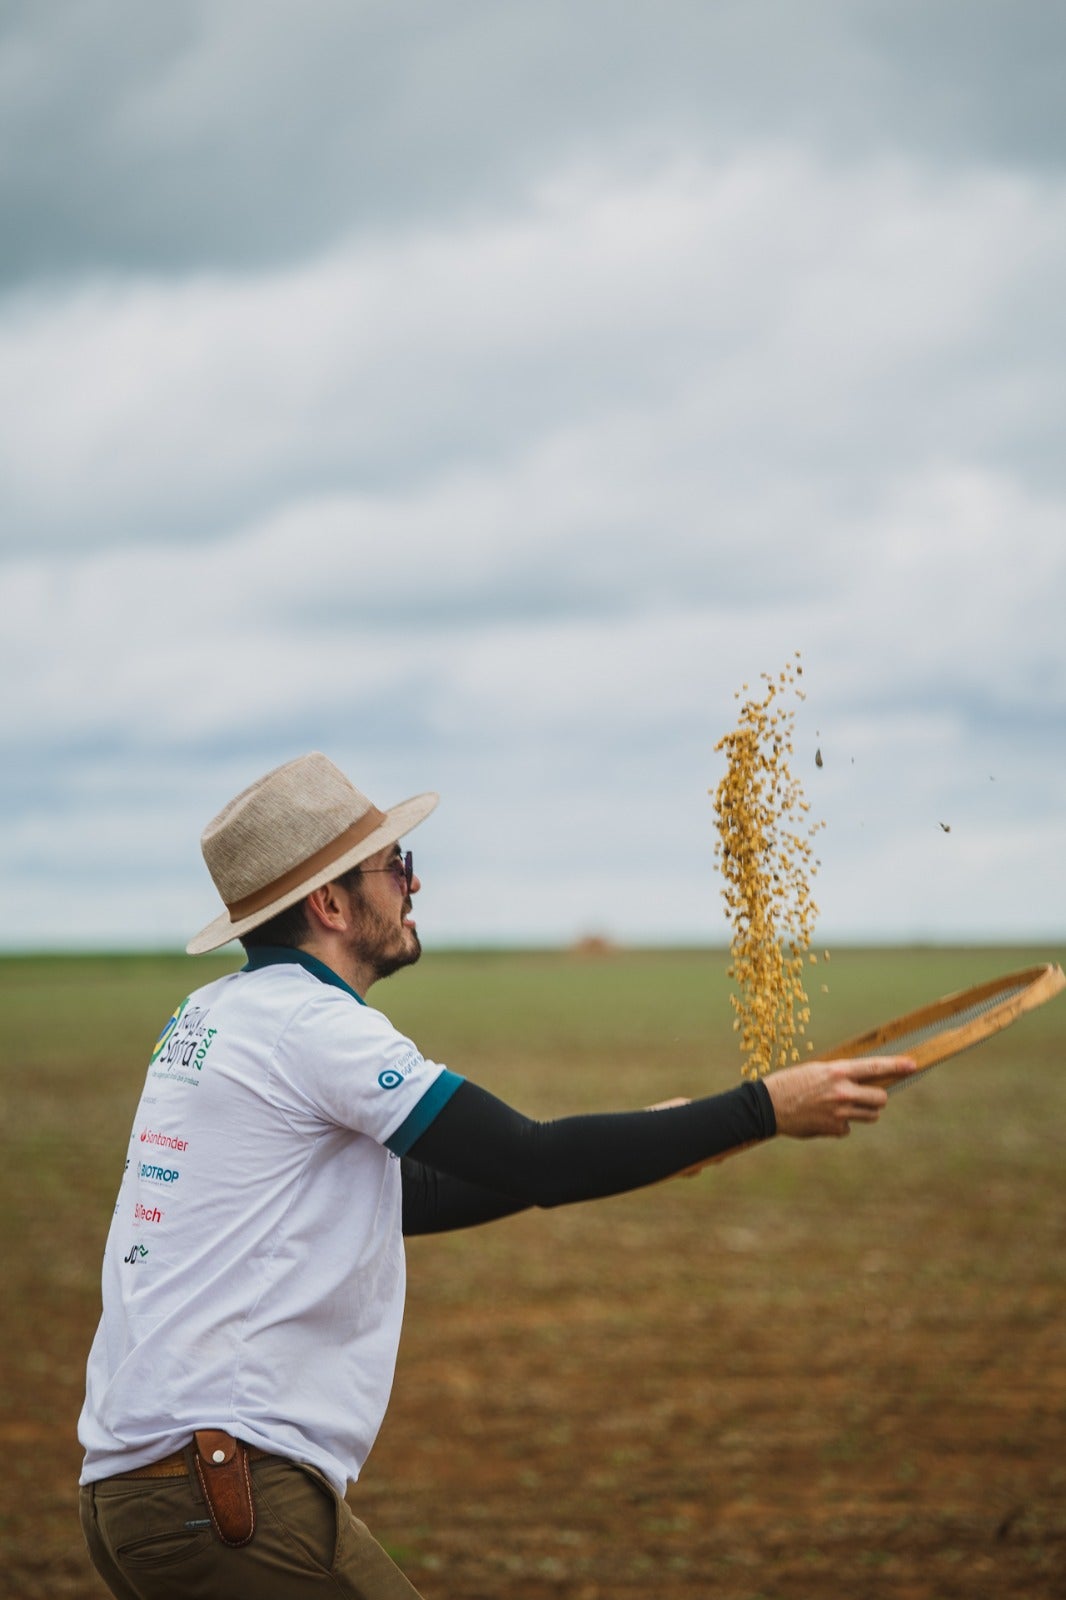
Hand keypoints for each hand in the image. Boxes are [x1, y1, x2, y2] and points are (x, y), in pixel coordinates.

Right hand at [763, 1055, 916, 1138]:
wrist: (768, 1106)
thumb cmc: (790, 1083)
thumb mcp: (816, 1071)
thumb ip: (840, 1076)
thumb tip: (861, 1083)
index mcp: (837, 1071)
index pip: (874, 1066)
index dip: (897, 1065)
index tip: (913, 1064)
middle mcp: (842, 1091)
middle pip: (881, 1097)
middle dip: (878, 1098)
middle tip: (869, 1096)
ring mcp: (840, 1112)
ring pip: (870, 1115)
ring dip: (864, 1112)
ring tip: (844, 1107)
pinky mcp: (834, 1129)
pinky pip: (849, 1128)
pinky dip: (841, 1125)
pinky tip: (823, 1119)